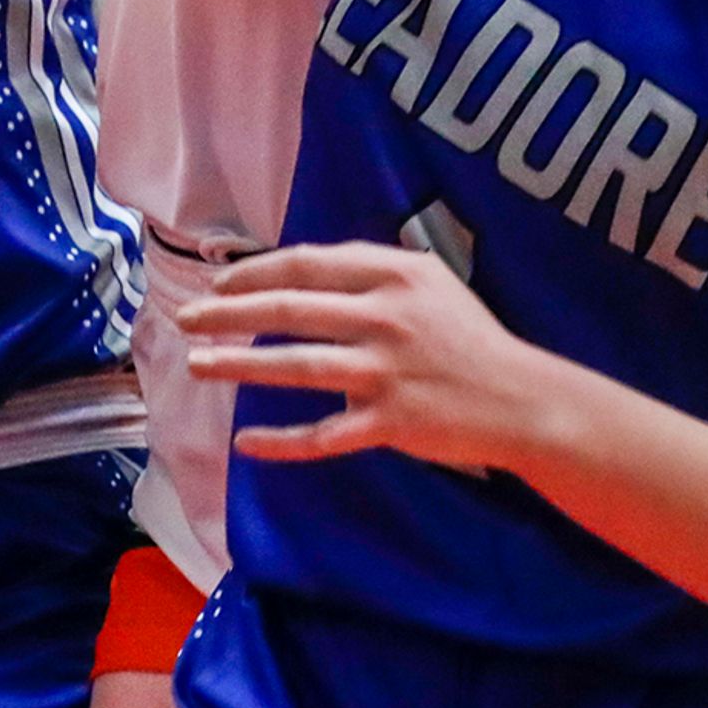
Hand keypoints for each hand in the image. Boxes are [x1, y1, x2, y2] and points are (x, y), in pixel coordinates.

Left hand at [179, 242, 554, 472]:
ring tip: (196, 365)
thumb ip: (374, 272)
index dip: (255, 272)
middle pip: (289, 309)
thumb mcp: (430, 282)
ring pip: (295, 366)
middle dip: (228, 313)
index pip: (307, 265)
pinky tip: (245, 442)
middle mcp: (384, 317)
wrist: (521, 400)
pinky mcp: (388, 422)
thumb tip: (308, 271)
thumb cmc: (471, 339)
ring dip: (238, 365)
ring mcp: (385, 372)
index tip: (220, 284)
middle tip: (186, 319)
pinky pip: (322, 434)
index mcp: (394, 275)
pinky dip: (281, 441)